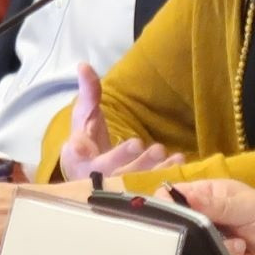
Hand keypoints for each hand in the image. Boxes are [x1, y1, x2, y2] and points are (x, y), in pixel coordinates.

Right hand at [57, 62, 183, 180]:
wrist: (89, 173)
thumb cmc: (87, 140)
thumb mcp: (84, 116)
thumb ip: (88, 93)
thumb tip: (84, 65)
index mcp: (79, 155)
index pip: (77, 152)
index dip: (78, 150)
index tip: (81, 146)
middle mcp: (96, 174)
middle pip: (108, 168)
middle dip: (122, 157)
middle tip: (137, 142)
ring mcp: (117, 185)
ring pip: (132, 179)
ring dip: (147, 166)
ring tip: (161, 151)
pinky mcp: (135, 190)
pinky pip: (150, 184)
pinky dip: (164, 173)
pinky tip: (177, 161)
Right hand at [171, 179, 254, 254]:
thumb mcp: (249, 204)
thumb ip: (218, 203)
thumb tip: (184, 196)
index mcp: (206, 198)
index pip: (172, 198)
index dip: (166, 205)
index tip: (172, 214)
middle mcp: (203, 223)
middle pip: (177, 229)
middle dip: (194, 234)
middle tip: (218, 233)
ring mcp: (209, 248)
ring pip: (192, 252)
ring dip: (220, 249)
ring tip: (241, 244)